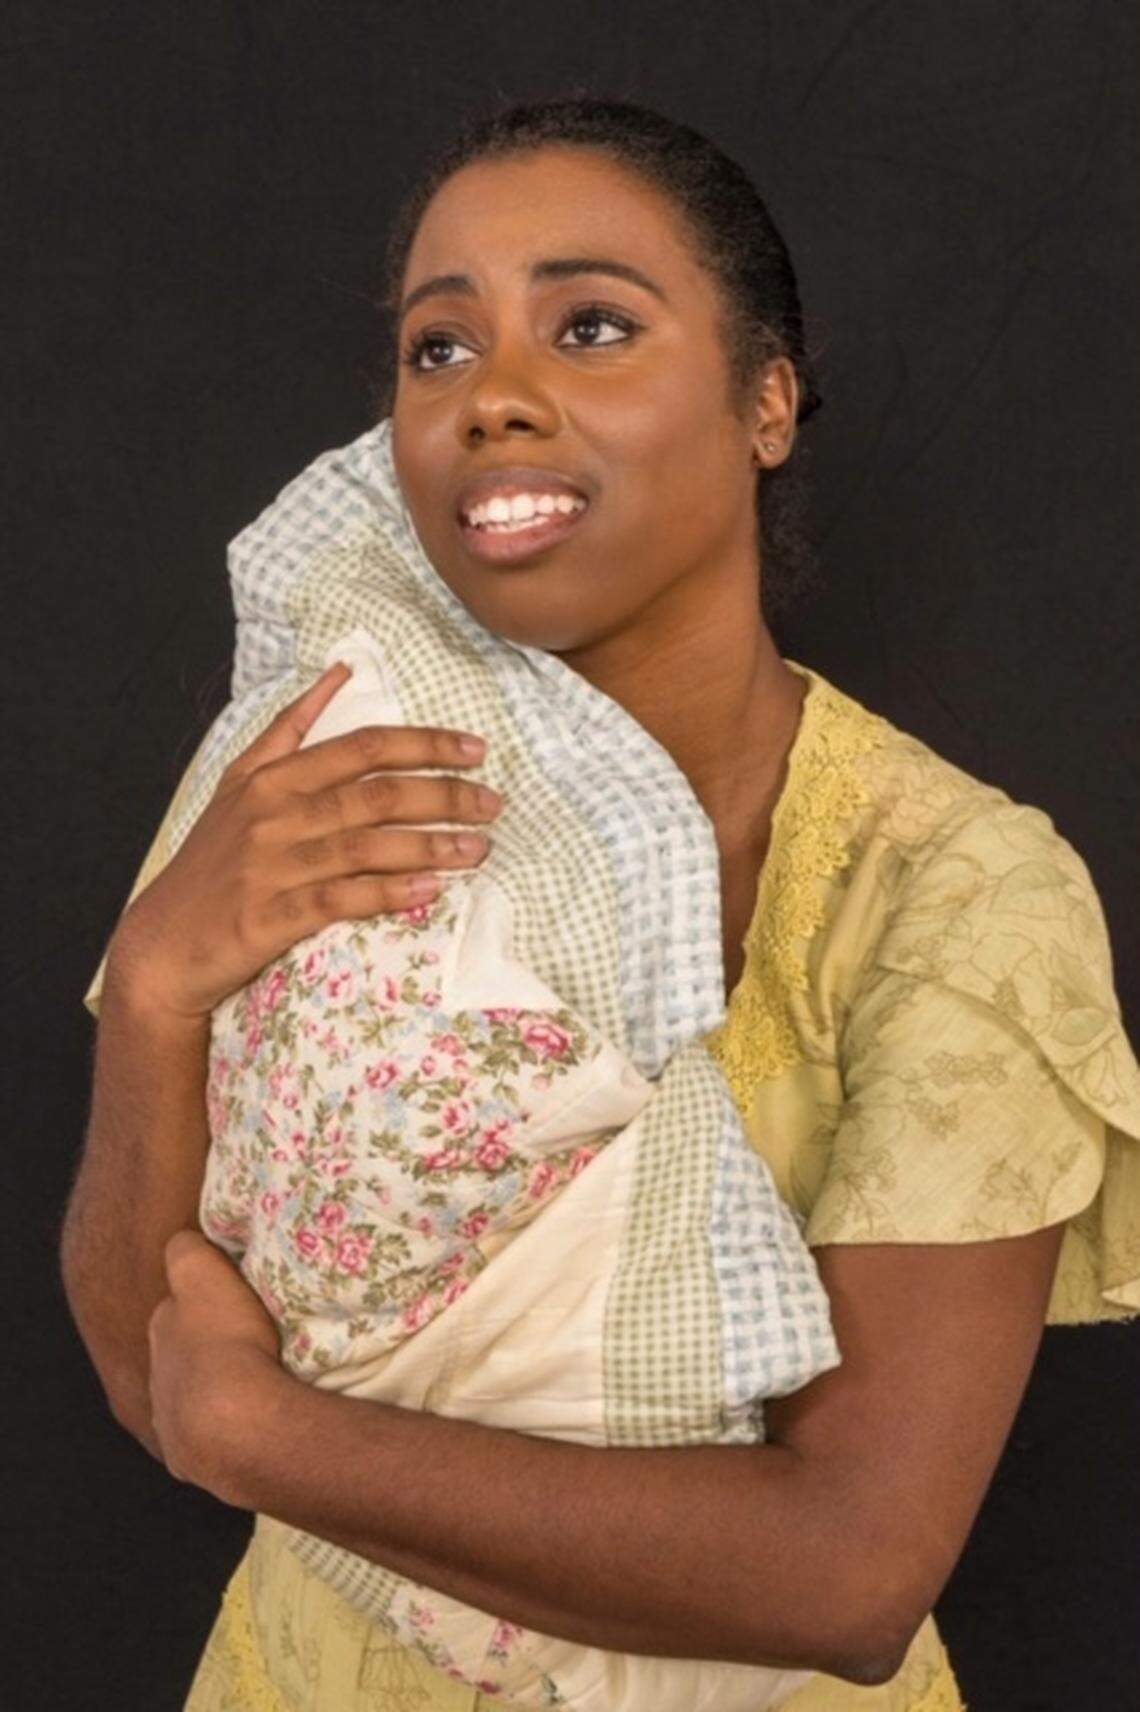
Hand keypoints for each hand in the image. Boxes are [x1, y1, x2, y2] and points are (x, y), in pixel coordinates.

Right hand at [110, 661, 503, 1018]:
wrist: (165, 943)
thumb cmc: (214, 861)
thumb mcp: (240, 782)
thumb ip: (291, 726)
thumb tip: (341, 670)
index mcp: (271, 775)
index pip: (364, 747)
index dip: (425, 743)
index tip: (476, 748)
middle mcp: (273, 813)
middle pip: (376, 793)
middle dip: (444, 794)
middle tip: (493, 802)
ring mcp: (272, 865)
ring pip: (367, 845)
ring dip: (431, 844)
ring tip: (479, 848)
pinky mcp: (272, 916)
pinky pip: (343, 899)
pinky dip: (390, 892)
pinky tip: (431, 890)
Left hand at [147, 1230, 288, 1501]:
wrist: (237, 1425)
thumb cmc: (227, 1340)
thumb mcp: (202, 1272)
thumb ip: (186, 1251)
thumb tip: (181, 1243)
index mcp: (161, 1323)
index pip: (177, 1299)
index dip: (204, 1294)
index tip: (230, 1295)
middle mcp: (156, 1370)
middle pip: (180, 1348)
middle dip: (203, 1343)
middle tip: (244, 1339)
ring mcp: (167, 1417)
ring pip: (188, 1392)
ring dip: (210, 1387)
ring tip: (251, 1383)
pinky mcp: (184, 1455)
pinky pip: (202, 1434)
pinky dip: (219, 1425)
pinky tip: (246, 1421)